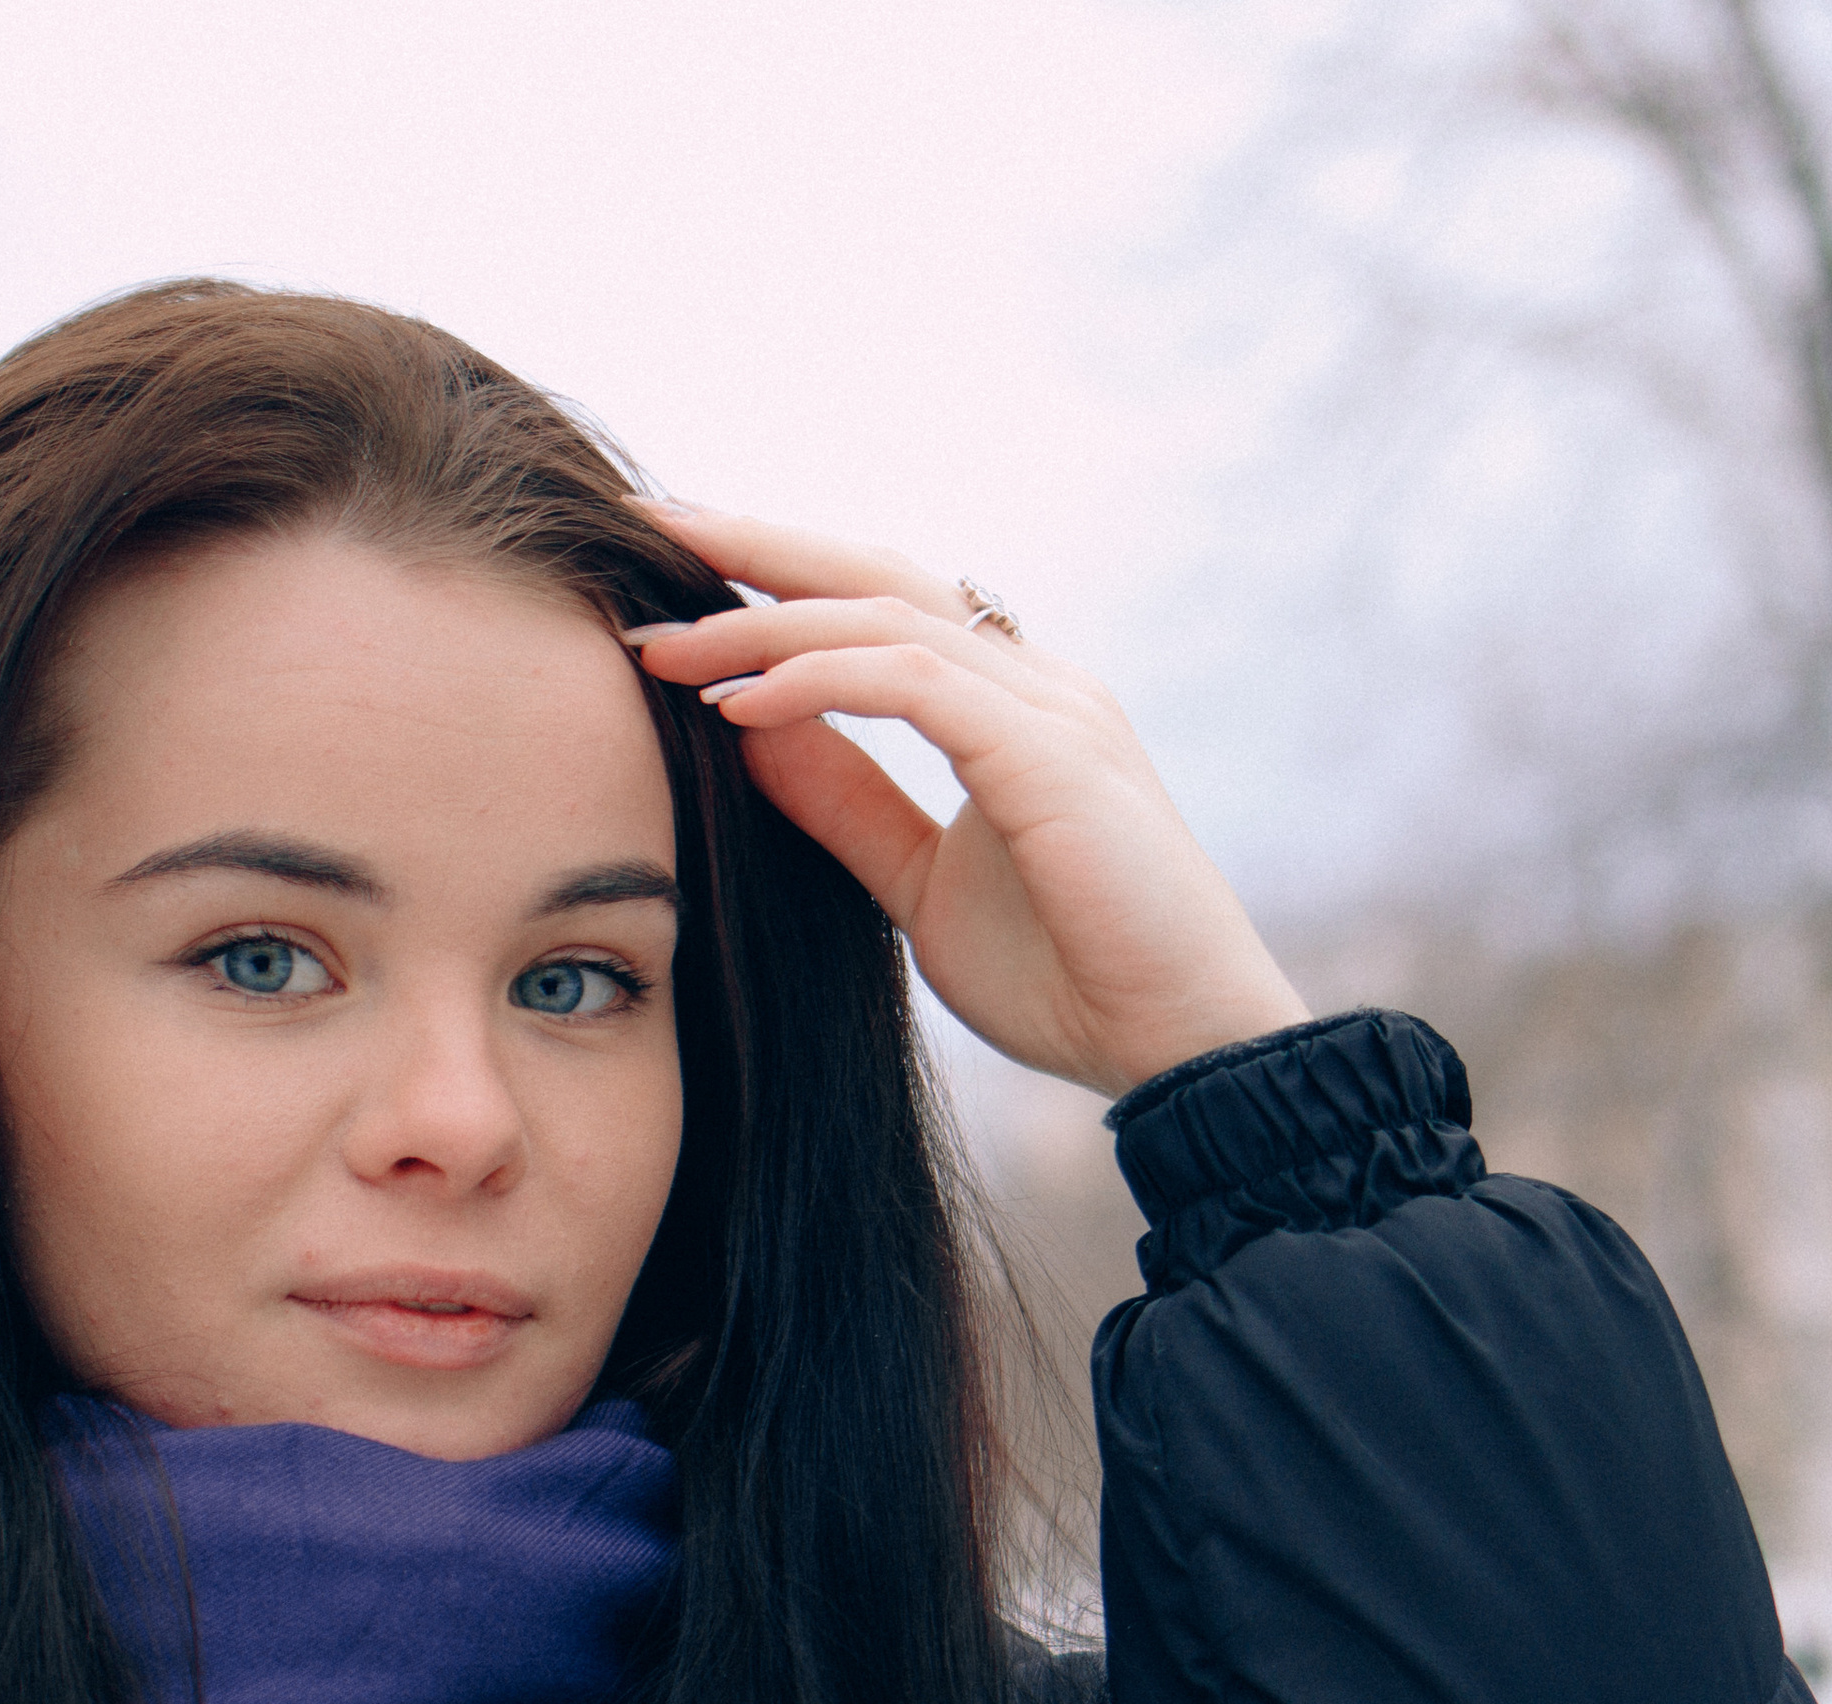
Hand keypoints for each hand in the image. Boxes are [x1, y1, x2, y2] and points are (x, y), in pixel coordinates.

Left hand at [624, 507, 1308, 1098]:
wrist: (1182, 1046)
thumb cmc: (1072, 980)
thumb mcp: (921, 887)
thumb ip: (848, 807)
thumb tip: (747, 732)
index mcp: (1014, 709)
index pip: (881, 609)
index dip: (779, 582)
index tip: (676, 581)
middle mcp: (1037, 686)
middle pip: (877, 575)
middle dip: (757, 549)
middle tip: (649, 528)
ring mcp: (1050, 710)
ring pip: (883, 616)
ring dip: (763, 622)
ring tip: (664, 642)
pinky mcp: (1050, 753)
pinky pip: (911, 681)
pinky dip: (816, 679)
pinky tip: (736, 701)